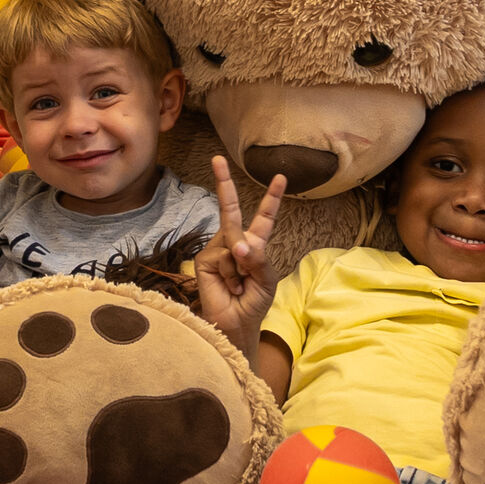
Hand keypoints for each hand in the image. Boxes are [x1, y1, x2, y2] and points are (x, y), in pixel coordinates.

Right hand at [193, 156, 286, 354]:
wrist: (236, 324)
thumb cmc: (254, 303)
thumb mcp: (266, 280)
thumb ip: (258, 258)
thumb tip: (238, 244)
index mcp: (256, 245)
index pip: (264, 217)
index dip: (271, 197)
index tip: (280, 176)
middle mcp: (235, 242)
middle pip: (231, 209)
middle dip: (224, 183)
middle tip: (217, 158)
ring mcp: (217, 249)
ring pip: (231, 240)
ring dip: (240, 265)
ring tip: (239, 285)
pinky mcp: (204, 259)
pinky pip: (221, 256)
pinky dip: (229, 272)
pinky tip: (229, 285)